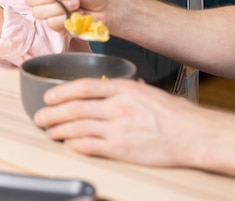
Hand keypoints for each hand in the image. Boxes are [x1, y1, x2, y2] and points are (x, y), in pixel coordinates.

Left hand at [33, 77, 206, 166]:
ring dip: (59, 129)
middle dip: (52, 113)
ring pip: (77, 127)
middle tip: (40, 116)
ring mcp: (118, 128)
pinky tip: (68, 144)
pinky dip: (75, 144)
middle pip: (74, 107)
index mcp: (124, 89)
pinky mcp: (121, 148)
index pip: (83, 87)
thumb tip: (110, 87)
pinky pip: (89, 145)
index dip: (61, 92)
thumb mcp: (148, 92)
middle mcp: (118, 107)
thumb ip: (126, 89)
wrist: (194, 135)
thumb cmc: (176, 115)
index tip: (49, 96)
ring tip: (49, 131)